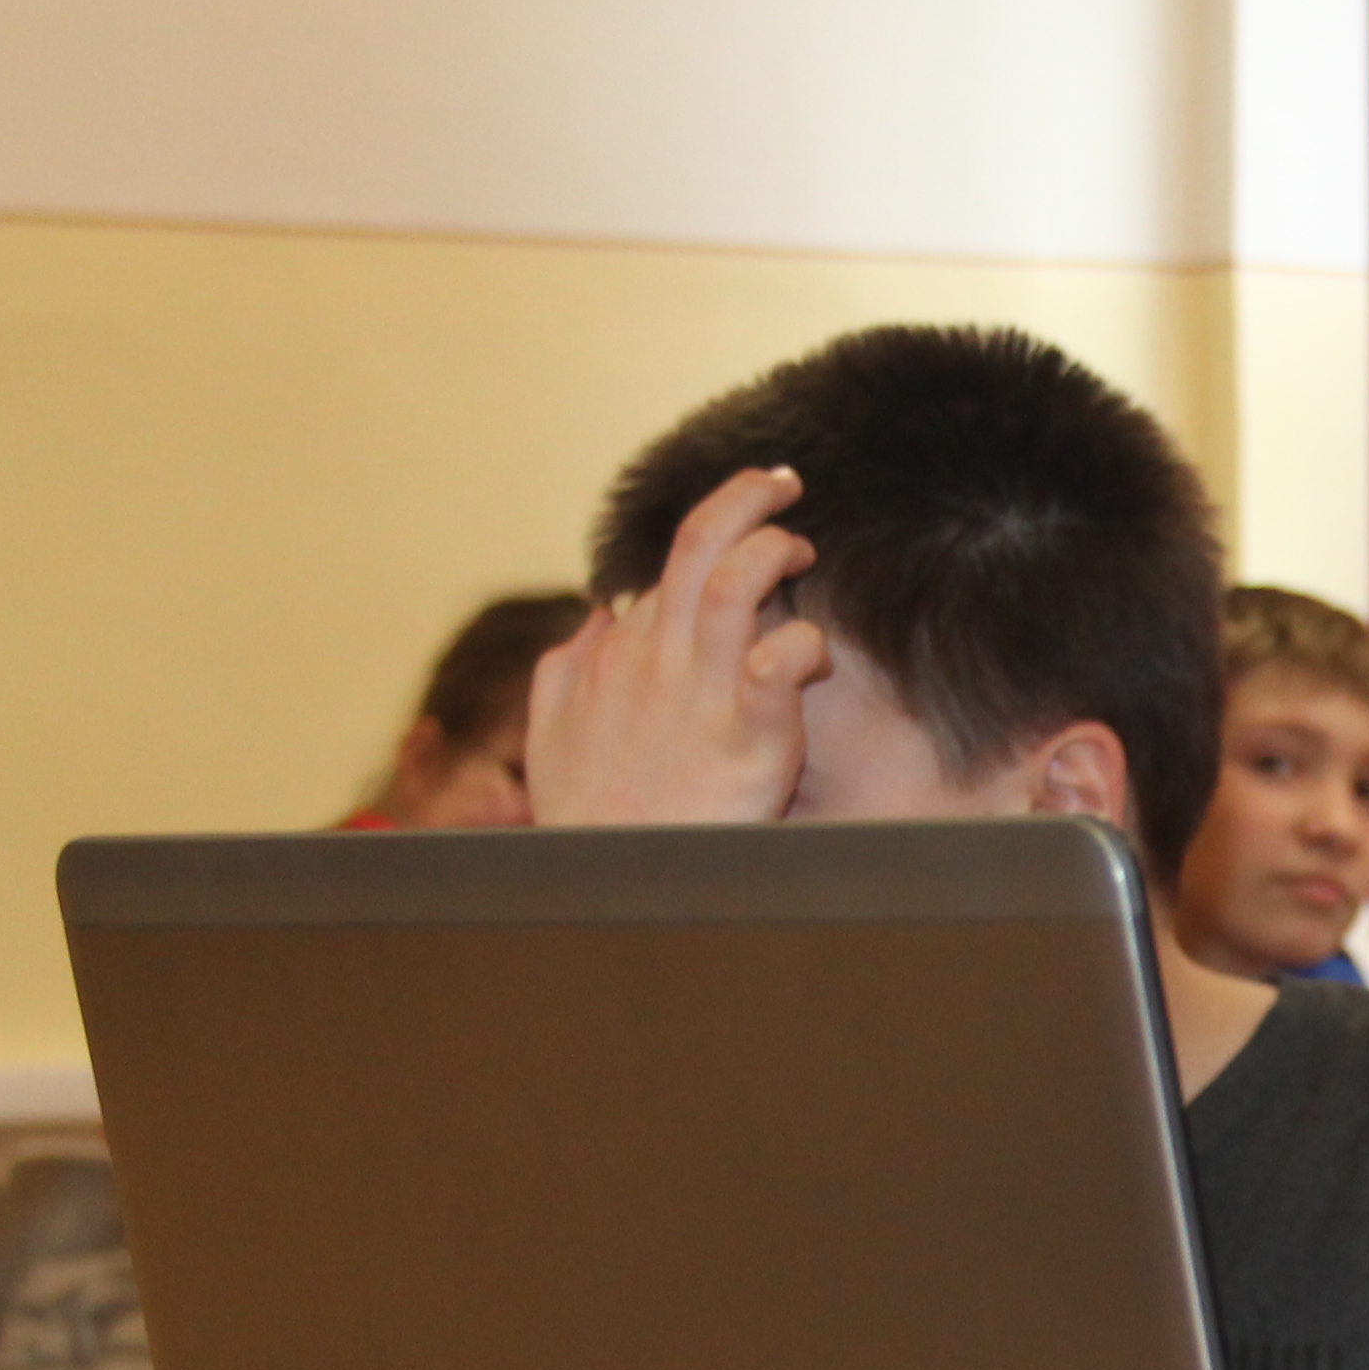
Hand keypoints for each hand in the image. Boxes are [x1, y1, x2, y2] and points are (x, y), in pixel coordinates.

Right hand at [525, 465, 828, 825]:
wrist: (618, 887)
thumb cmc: (592, 820)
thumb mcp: (554, 736)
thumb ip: (570, 669)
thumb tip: (602, 614)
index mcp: (618, 655)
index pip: (664, 572)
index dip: (707, 544)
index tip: (738, 537)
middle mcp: (656, 661)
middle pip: (695, 547)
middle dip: (744, 497)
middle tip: (784, 482)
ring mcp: (700, 693)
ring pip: (733, 583)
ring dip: (773, 549)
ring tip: (802, 548)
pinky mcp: (750, 733)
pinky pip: (782, 660)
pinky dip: (804, 642)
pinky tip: (815, 655)